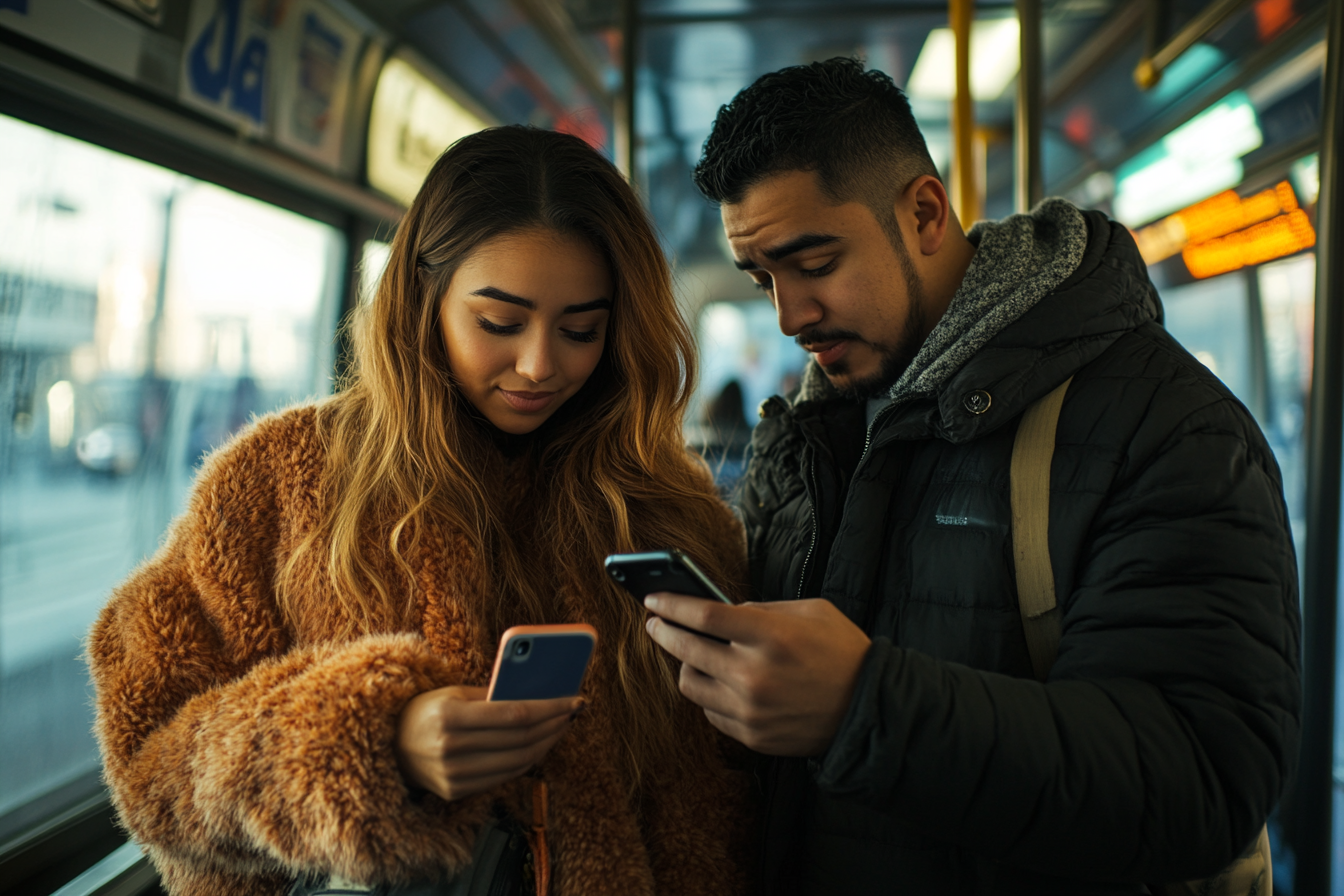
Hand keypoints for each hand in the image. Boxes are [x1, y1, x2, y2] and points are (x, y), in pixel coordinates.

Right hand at [394, 685, 582, 800]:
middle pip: (521, 739)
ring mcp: (453, 774)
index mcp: (449, 716)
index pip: (515, 714)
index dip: (550, 708)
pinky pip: (504, 776)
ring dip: (548, 743)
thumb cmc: (428, 710)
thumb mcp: (454, 693)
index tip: (574, 700)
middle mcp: (450, 748)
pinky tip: (540, 744)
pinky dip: (528, 760)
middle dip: (555, 724)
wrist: (392, 746)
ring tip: (561, 726)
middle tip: (573, 712)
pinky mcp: (456, 791)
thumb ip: (493, 695)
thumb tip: (539, 694)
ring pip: (518, 761)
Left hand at [643, 595, 869, 756]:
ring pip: (691, 684)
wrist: (868, 709)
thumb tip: (725, 609)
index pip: (704, 615)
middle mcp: (755, 674)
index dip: (672, 604)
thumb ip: (764, 607)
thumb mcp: (811, 611)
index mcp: (771, 635)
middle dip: (663, 632)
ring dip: (686, 665)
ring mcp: (751, 709)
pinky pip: (710, 711)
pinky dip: (710, 694)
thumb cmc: (842, 652)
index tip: (653, 598)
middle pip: (687, 649)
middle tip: (655, 623)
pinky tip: (719, 681)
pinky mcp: (751, 735)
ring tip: (692, 654)